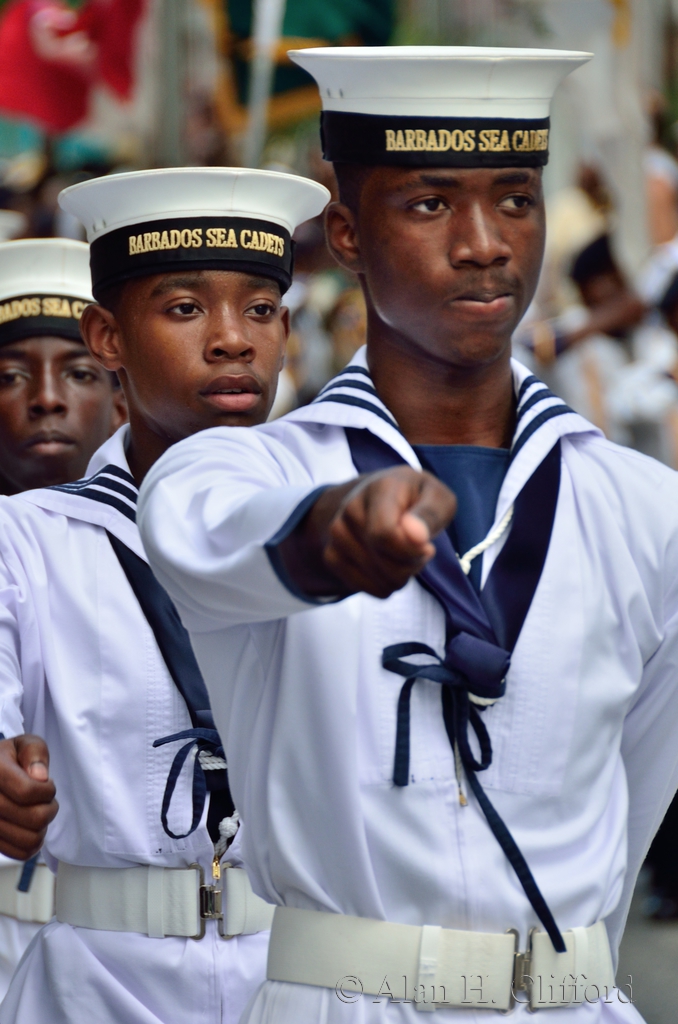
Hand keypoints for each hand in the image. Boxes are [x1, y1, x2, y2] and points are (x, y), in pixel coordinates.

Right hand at [0, 735, 57, 859]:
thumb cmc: (10, 759)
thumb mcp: (24, 743)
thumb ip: (35, 752)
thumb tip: (40, 777)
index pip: (28, 792)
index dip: (47, 790)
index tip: (47, 785)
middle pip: (34, 818)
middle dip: (50, 808)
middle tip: (46, 800)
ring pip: (30, 839)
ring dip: (43, 827)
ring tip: (38, 812)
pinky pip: (20, 853)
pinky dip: (33, 844)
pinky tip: (30, 827)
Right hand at [279, 467, 455, 598]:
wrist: (385, 497)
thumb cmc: (418, 500)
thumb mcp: (439, 499)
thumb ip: (431, 515)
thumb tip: (416, 536)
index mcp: (379, 489)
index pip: (384, 534)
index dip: (410, 552)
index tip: (428, 547)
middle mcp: (351, 507)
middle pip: (383, 562)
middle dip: (410, 566)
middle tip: (420, 551)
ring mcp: (337, 532)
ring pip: (376, 579)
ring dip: (399, 577)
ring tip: (404, 556)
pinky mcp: (331, 554)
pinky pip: (364, 588)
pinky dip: (383, 585)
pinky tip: (389, 567)